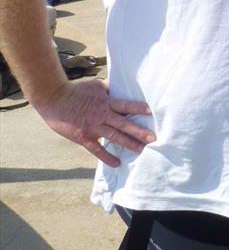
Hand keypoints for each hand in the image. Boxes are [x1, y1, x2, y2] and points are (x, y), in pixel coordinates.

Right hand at [32, 79, 154, 166]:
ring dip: (128, 143)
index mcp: (106, 102)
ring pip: (114, 137)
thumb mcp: (95, 86)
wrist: (54, 99)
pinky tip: (117, 163)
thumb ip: (109, 89)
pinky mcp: (84, 137)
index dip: (138, 108)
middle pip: (124, 124)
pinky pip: (97, 149)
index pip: (125, 105)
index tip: (152, 112)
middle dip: (139, 131)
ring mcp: (93, 127)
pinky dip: (107, 157)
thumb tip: (121, 88)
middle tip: (153, 138)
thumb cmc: (75, 91)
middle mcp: (102, 115)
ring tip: (142, 150)